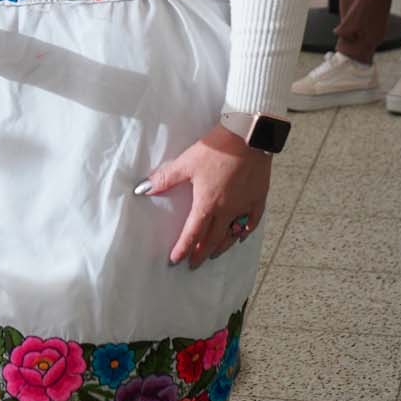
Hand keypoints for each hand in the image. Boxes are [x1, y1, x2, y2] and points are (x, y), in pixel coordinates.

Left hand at [138, 125, 272, 269]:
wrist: (247, 136)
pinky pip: (252, 222)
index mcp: (208, 203)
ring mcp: (244, 206)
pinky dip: (245, 231)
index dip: (183, 248)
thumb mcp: (186, 163)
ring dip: (221, 246)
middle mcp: (227, 210)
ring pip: (232, 234)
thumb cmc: (216, 149)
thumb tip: (142, 189)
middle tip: (194, 264)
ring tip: (213, 254)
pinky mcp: (258, 198)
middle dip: (201, 253)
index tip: (175, 260)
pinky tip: (240, 236)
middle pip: (212, 239)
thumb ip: (165, 179)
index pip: (193, 233)